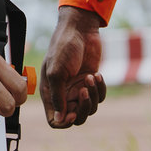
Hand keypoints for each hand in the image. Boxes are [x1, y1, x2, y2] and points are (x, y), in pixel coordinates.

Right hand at [40, 6, 107, 127]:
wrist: (80, 29)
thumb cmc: (63, 46)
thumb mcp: (56, 72)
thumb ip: (57, 97)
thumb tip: (59, 119)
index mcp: (50, 92)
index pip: (55, 120)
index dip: (65, 121)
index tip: (73, 111)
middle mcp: (63, 93)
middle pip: (75, 118)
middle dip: (83, 108)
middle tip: (84, 92)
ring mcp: (78, 89)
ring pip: (89, 109)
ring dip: (93, 95)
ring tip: (90, 76)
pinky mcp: (91, 83)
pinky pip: (99, 97)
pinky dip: (100, 88)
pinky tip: (97, 74)